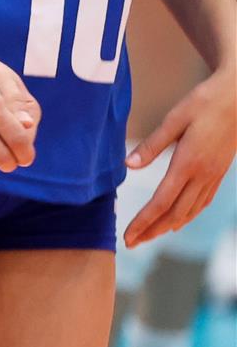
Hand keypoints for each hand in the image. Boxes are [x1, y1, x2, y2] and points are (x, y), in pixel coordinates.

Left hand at [124, 67, 235, 246]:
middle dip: (151, 230)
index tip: (127, 236)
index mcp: (188, 163)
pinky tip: (177, 220)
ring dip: (167, 226)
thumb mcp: (175, 119)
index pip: (161, 202)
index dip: (143, 221)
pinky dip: (187, 215)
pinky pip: (202, 202)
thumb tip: (129, 166)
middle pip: (174, 213)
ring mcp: (214, 175)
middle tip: (131, 244)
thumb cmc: (205, 102)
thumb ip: (152, 145)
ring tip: (148, 236)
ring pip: (190, 211)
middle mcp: (203, 175)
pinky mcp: (220, 172)